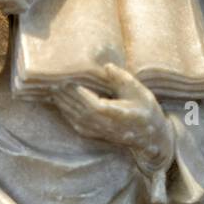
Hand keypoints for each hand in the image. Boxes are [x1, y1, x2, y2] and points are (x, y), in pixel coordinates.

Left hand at [52, 65, 174, 170]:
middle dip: (65, 96)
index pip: (94, 105)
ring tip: (52, 90)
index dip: (80, 95)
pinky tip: (60, 104)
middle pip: (80, 111)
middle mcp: (105, 125)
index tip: (69, 82)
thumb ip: (122, 79)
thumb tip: (107, 66)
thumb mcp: (140, 92)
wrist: (151, 136)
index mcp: (117, 114)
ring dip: (63, 104)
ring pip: (76, 118)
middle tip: (53, 81)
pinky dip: (66, 113)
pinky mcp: (95, 133)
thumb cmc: (147, 111)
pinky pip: (76, 124)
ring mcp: (99, 131)